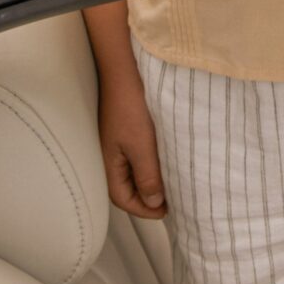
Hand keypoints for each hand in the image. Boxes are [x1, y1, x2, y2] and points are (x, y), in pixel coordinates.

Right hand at [97, 76, 166, 218]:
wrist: (126, 72)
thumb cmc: (131, 107)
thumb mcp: (142, 145)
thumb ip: (147, 175)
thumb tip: (153, 202)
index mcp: (110, 164)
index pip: (124, 198)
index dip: (144, 209)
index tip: (168, 211)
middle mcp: (111, 156)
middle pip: (128, 187)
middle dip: (148, 198)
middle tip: (173, 201)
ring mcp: (118, 142)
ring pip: (134, 170)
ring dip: (151, 179)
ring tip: (173, 183)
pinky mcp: (127, 129)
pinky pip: (139, 154)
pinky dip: (152, 162)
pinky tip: (167, 158)